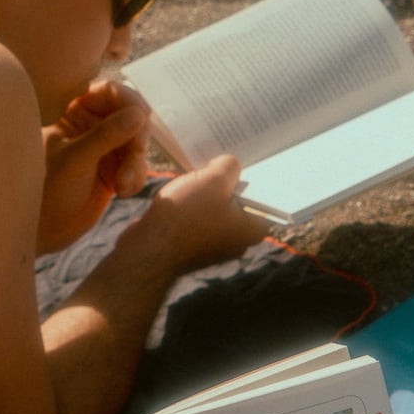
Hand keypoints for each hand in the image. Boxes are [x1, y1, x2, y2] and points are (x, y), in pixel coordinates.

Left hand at [38, 81, 149, 253]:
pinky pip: (139, 164)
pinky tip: (124, 191)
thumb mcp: (76, 159)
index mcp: (73, 111)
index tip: (141, 120)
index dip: (130, 103)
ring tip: (124, 186)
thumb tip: (140, 114)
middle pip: (132, 116)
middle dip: (136, 140)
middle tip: (134, 155)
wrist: (47, 230)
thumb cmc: (48, 190)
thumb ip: (107, 135)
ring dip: (137, 164)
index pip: (110, 91)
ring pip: (138, 143)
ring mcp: (106, 146)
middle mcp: (92, 124)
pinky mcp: (117, 167)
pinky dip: (137, 177)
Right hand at [138, 154, 269, 272]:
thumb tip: (227, 166)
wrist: (149, 249)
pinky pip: (197, 221)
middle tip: (218, 164)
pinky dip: (190, 208)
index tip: (245, 163)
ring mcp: (213, 248)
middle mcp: (237, 243)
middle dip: (227, 184)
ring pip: (216, 211)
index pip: (265, 202)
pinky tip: (179, 192)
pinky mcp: (191, 249)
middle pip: (239, 204)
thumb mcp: (214, 179)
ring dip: (205, 195)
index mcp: (252, 230)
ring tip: (195, 175)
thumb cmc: (188, 216)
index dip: (256, 180)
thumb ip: (228, 166)